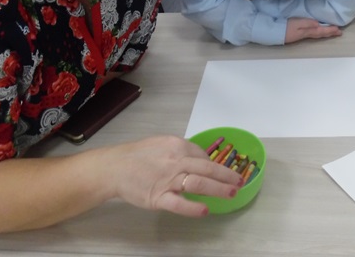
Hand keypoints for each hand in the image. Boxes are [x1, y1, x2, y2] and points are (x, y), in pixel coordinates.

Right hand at [109, 135, 242, 216]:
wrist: (115, 167)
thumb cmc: (139, 156)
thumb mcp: (163, 144)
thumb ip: (182, 151)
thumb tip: (202, 161)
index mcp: (178, 146)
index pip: (203, 157)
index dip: (217, 167)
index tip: (225, 174)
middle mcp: (176, 161)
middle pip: (207, 168)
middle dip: (227, 176)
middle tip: (240, 182)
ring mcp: (167, 179)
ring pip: (198, 183)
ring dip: (218, 189)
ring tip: (232, 193)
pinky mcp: (158, 197)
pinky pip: (178, 203)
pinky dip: (193, 207)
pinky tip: (205, 210)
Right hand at [285, 17, 341, 43]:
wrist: (275, 33)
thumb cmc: (285, 26)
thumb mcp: (296, 23)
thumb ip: (307, 23)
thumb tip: (318, 23)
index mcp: (307, 31)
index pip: (321, 31)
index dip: (330, 30)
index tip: (338, 30)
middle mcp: (307, 34)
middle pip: (321, 34)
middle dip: (330, 33)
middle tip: (339, 33)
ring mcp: (303, 34)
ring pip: (317, 34)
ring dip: (325, 33)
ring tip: (332, 32)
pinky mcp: (299, 33)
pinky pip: (313, 33)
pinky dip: (319, 32)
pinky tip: (318, 30)